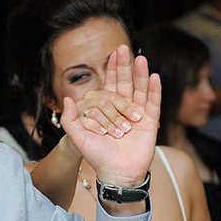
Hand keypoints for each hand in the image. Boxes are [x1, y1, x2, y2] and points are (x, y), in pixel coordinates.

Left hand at [59, 44, 160, 187]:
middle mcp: (124, 110)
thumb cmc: (97, 156)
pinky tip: (154, 77)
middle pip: (126, 83)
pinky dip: (154, 90)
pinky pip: (153, 103)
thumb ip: (70, 119)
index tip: (112, 54)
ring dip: (140, 74)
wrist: (116, 173)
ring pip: (140, 90)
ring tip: (140, 58)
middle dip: (124, 66)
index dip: (112, 70)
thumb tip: (67, 98)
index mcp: (109, 110)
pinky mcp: (150, 123)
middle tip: (124, 48)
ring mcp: (138, 115)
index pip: (111, 85)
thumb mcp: (78, 137)